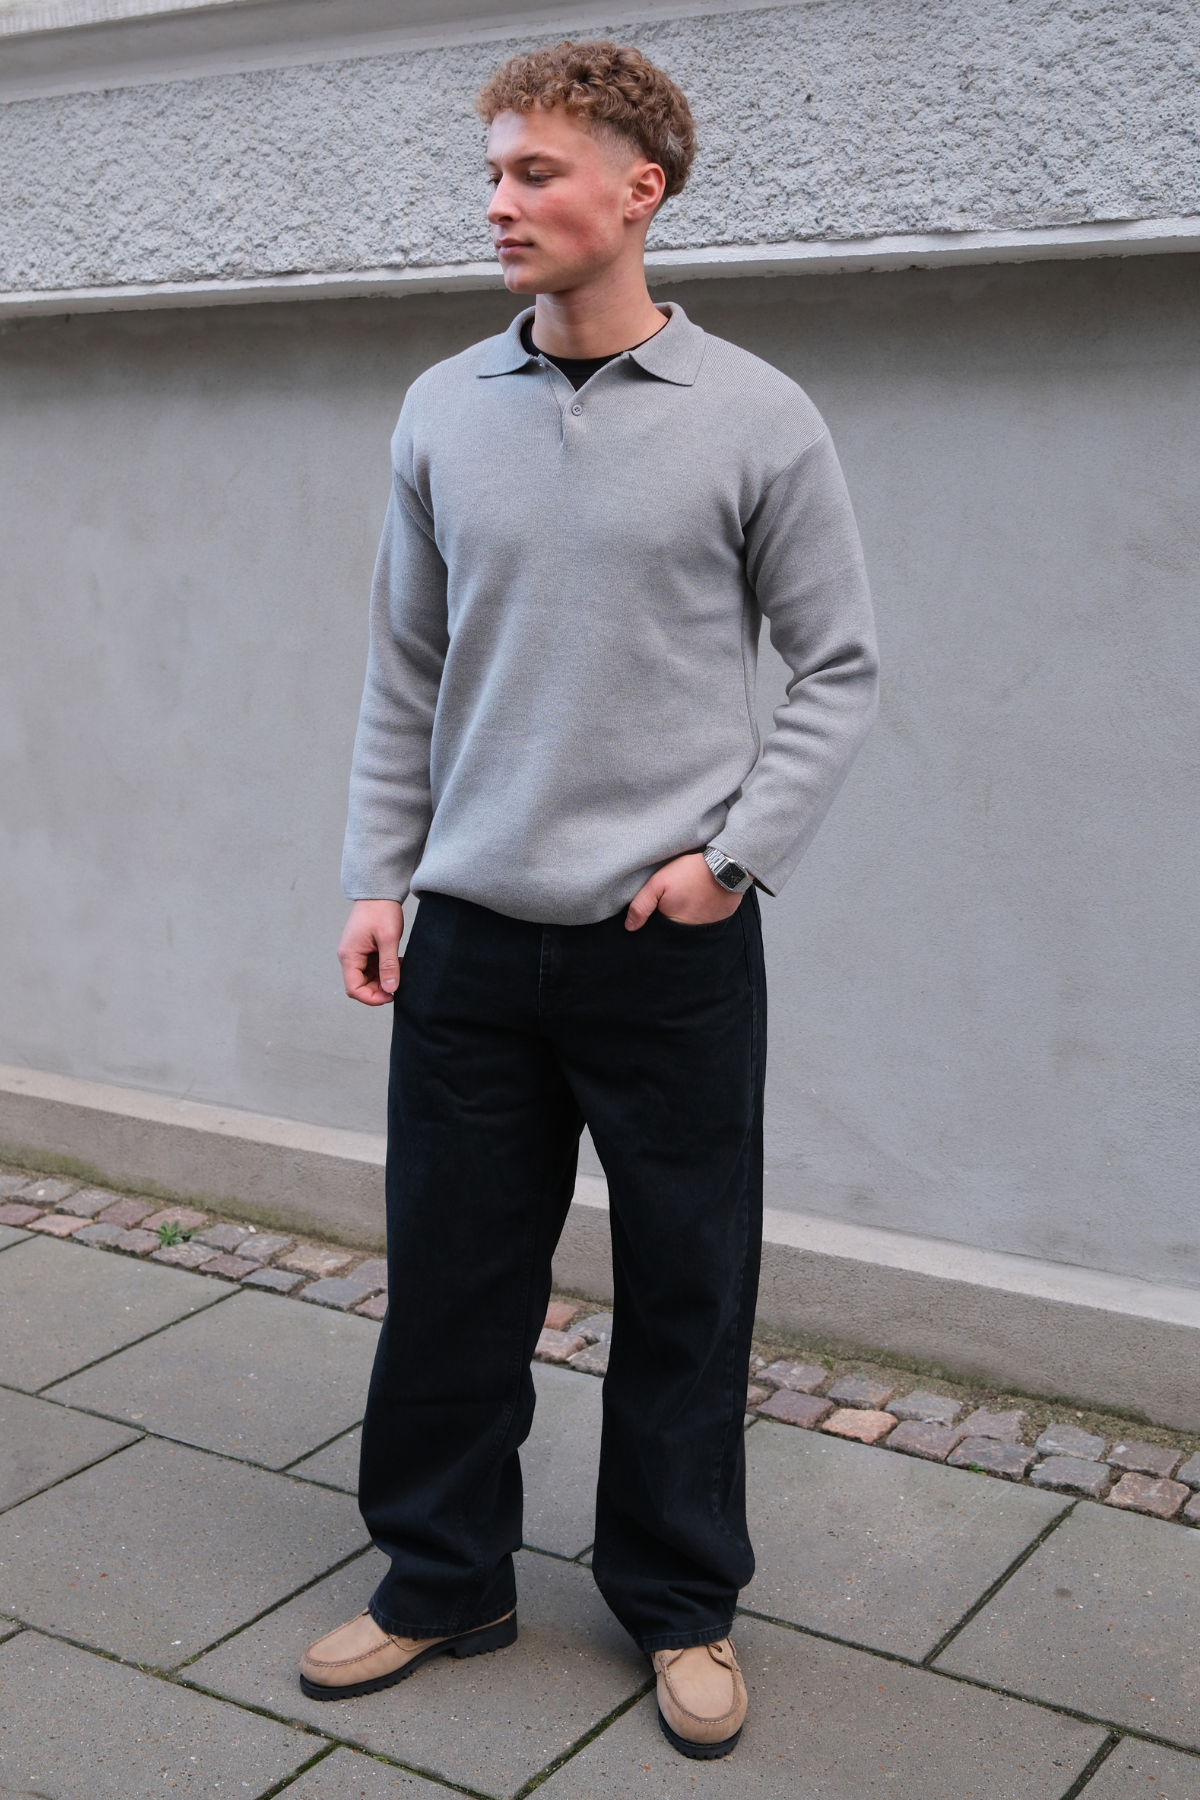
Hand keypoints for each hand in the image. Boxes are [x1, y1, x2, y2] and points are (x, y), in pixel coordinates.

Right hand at [338, 899, 403, 1003]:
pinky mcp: (364, 950)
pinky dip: (384, 970)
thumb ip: (389, 965)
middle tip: (398, 985)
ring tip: (400, 972)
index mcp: (349, 955)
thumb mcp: (388, 939)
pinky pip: (372, 968)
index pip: (354, 989)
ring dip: (383, 979)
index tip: (390, 996)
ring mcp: (356, 953)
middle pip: (360, 985)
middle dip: (379, 989)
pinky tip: (397, 964)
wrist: (379, 892)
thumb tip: (391, 989)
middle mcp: (349, 956)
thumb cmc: (381, 910)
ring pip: (367, 978)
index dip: (371, 998)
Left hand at [625, 853, 743, 930]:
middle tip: (672, 902)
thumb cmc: (690, 872)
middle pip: (672, 933)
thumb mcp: (659, 882)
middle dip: (668, 923)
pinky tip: (698, 901)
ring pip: (688, 929)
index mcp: (674, 926)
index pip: (657, 934)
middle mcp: (691, 934)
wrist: (727, 865)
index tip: (654, 910)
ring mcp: (707, 929)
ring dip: (685, 918)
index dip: (652, 924)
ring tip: (686, 901)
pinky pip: (705, 923)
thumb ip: (641, 905)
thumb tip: (630, 927)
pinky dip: (700, 915)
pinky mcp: (720, 921)